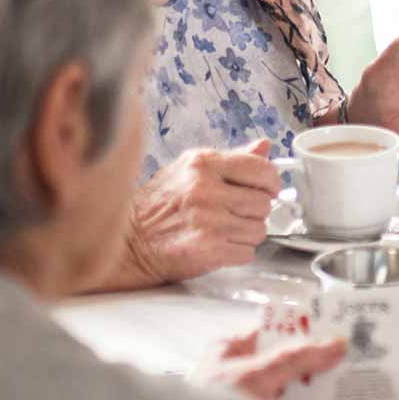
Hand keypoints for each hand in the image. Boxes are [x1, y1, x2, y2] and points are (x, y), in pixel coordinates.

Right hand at [123, 139, 279, 283]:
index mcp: (202, 164)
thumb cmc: (157, 206)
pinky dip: (238, 252)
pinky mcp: (208, 249)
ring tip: (224, 230)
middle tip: (236, 213)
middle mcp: (206, 190)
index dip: (271, 181)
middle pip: (263, 202)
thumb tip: (264, 146)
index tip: (269, 189)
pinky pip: (247, 252)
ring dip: (247, 233)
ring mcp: (208, 221)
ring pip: (259, 229)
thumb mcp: (188, 170)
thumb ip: (231, 159)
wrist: (127, 242)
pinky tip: (219, 246)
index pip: (261, 168)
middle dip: (255, 210)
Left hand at [202, 327, 346, 399]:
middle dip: (312, 366)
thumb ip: (296, 359)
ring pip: (287, 395)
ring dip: (311, 395)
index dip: (302, 330)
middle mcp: (235, 377)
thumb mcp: (257, 376)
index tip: (333, 329)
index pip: (272, 332)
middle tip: (345, 361)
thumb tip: (334, 343)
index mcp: (228, 353)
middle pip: (283, 365)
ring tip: (343, 390)